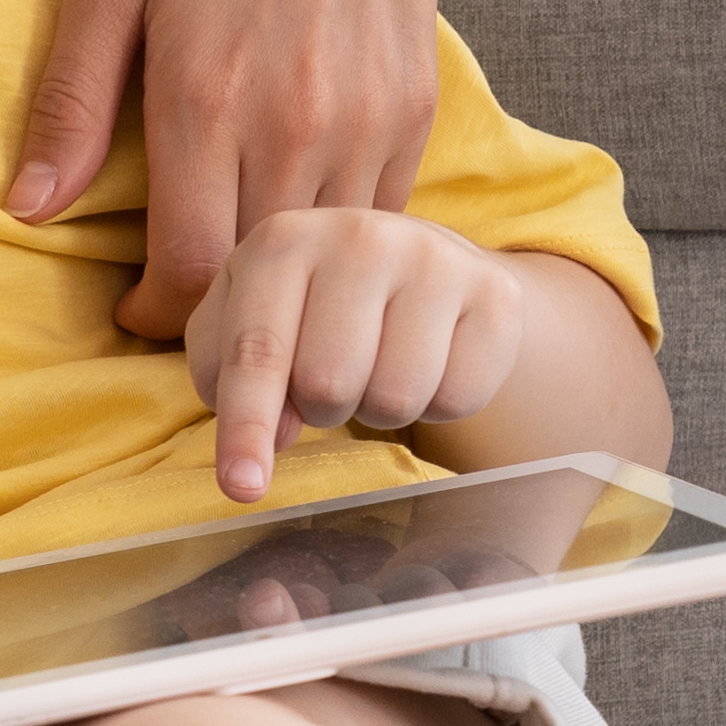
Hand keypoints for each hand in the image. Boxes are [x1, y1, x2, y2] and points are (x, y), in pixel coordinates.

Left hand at [9, 0, 447, 335]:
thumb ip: (72, 101)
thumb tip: (27, 210)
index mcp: (208, 98)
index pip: (189, 272)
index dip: (156, 318)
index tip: (129, 315)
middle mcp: (297, 124)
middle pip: (260, 281)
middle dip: (213, 318)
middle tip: (176, 313)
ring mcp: (369, 120)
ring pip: (326, 262)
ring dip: (281, 289)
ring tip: (237, 285)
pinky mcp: (415, 107)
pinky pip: (378, 218)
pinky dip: (336, 244)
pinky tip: (297, 227)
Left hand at [181, 207, 531, 502]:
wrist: (422, 263)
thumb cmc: (316, 304)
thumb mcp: (249, 317)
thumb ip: (230, 375)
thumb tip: (276, 433)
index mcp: (283, 240)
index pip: (256, 351)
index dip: (246, 427)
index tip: (241, 488)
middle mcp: (361, 237)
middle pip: (328, 384)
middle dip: (321, 408)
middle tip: (331, 378)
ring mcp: (435, 259)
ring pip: (395, 398)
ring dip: (378, 409)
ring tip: (378, 365)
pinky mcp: (495, 294)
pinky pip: (457, 399)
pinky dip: (437, 404)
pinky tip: (430, 361)